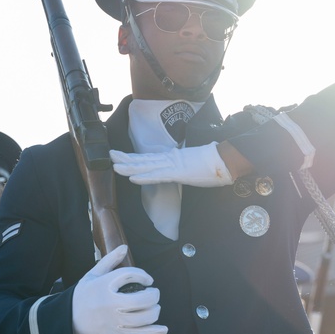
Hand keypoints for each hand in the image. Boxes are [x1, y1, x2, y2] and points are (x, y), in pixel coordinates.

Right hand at [72, 245, 167, 333]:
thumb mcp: (91, 276)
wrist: (67, 324)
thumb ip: (109, 261)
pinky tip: (163, 330)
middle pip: (142, 299)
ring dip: (154, 311)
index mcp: (104, 286)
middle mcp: (110, 304)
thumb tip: (124, 247)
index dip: (143, 275)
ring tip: (153, 307)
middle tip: (153, 294)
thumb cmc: (82, 298)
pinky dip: (154, 332)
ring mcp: (114, 321)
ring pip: (144, 317)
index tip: (148, 279)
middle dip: (153, 295)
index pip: (131, 275)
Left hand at [110, 142, 231, 186]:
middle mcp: (170, 159)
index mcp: (173, 157)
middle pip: (143, 159)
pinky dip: (144, 177)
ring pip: (146, 166)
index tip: (120, 156)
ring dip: (130, 167)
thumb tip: (181, 169)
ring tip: (114, 166)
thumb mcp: (193, 165)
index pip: (149, 158)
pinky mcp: (178, 173)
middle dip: (125, 158)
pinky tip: (133, 178)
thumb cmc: (213, 164)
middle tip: (109, 155)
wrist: (225, 160)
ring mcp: (173, 165)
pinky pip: (158, 176)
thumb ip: (183, 166)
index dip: (133, 157)